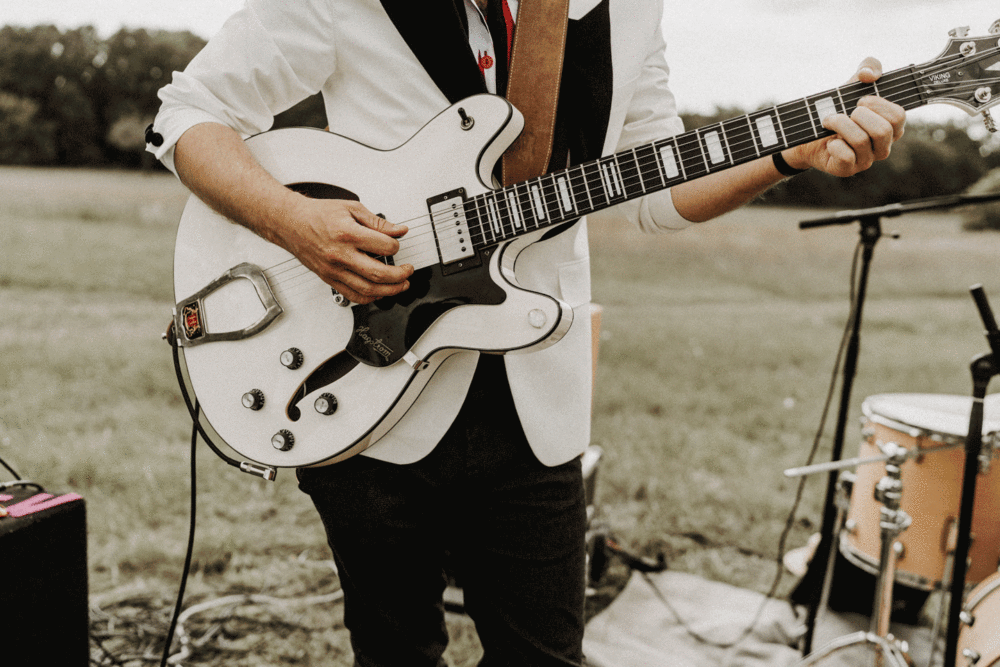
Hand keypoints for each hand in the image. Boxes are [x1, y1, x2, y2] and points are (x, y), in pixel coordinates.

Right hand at [281, 197, 413, 304]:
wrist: (292, 223)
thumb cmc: (319, 215)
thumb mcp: (352, 209)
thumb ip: (378, 222)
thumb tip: (399, 230)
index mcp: (347, 234)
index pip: (383, 247)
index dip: (396, 246)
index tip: (397, 245)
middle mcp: (340, 254)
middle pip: (377, 273)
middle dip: (400, 276)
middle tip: (408, 271)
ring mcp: (334, 270)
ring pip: (367, 289)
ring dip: (390, 291)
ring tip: (401, 285)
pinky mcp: (329, 279)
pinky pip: (353, 295)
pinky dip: (370, 298)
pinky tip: (380, 292)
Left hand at [781, 57, 905, 176]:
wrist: (809, 132)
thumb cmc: (838, 109)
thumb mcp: (853, 84)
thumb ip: (869, 67)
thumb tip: (869, 75)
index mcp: (891, 126)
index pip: (898, 116)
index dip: (878, 105)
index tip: (860, 100)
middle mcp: (883, 146)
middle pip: (883, 130)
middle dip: (859, 115)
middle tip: (846, 112)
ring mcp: (866, 160)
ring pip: (861, 141)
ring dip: (841, 125)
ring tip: (830, 121)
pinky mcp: (848, 169)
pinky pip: (846, 156)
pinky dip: (834, 144)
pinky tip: (830, 142)